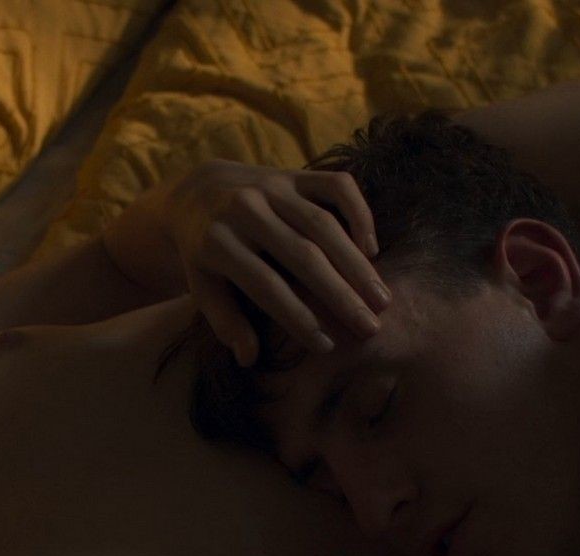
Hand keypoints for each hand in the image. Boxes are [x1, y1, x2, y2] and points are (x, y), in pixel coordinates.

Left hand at [101, 159, 389, 366]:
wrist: (198, 193)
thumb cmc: (206, 255)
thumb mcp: (202, 287)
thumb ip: (224, 321)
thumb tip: (248, 358)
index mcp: (217, 242)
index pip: (265, 285)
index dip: (297, 317)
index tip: (326, 345)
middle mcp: (245, 209)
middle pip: (302, 255)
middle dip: (340, 294)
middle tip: (370, 327)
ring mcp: (272, 186)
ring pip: (324, 224)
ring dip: (357, 263)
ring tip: (381, 299)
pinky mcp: (294, 173)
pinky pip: (337, 186)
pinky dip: (359, 214)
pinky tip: (371, 249)